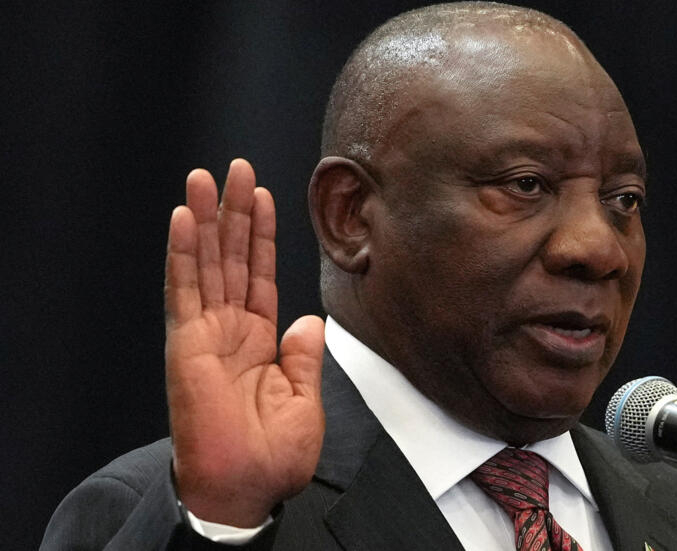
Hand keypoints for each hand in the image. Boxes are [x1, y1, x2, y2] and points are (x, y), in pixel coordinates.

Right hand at [164, 159, 324, 526]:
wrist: (246, 488)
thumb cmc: (273, 457)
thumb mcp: (305, 401)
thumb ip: (305, 357)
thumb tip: (308, 320)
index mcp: (259, 341)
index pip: (258, 274)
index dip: (260, 235)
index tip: (263, 196)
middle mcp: (229, 330)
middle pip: (230, 258)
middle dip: (234, 212)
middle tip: (236, 168)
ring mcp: (205, 334)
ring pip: (205, 263)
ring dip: (204, 219)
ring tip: (205, 177)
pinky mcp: (186, 344)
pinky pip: (183, 290)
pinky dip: (182, 253)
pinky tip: (182, 219)